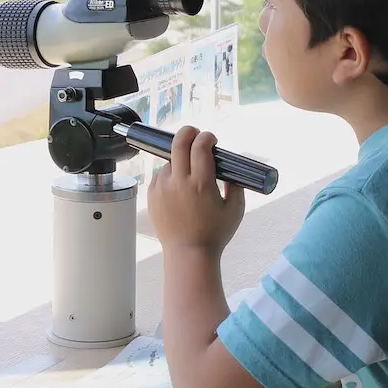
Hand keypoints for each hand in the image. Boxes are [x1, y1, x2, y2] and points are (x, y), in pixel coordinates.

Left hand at [148, 126, 245, 253]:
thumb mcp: (235, 209)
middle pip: (178, 143)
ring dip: (180, 160)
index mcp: (201, 184)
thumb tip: (231, 168)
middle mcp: (179, 183)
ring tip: (189, 176)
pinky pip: (161, 175)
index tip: (211, 140)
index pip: (200, 146)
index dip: (207, 137)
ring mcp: (162, 188)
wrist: (188, 254)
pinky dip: (170, 176)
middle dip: (188, 132)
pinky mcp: (152, 195)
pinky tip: (179, 190)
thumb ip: (236, 184)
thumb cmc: (214, 234)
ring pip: (170, 161)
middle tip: (195, 134)